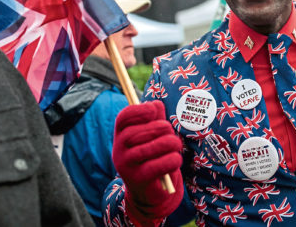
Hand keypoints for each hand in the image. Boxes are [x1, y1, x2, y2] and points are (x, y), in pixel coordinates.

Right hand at [113, 101, 183, 224]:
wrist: (148, 191)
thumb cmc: (152, 156)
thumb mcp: (153, 136)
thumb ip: (155, 119)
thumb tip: (156, 104)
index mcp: (121, 136)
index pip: (123, 118)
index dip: (138, 110)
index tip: (153, 110)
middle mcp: (119, 151)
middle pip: (137, 132)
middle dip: (160, 128)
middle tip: (170, 132)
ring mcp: (127, 167)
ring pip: (150, 148)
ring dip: (170, 143)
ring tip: (176, 145)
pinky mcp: (139, 180)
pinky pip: (160, 164)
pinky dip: (173, 159)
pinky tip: (175, 159)